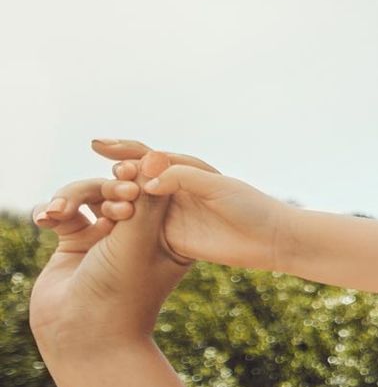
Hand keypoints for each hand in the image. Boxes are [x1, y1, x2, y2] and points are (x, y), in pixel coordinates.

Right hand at [30, 172, 189, 355]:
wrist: (85, 337)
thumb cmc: (121, 293)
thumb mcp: (138, 242)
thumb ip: (146, 199)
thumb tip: (157, 155)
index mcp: (171, 233)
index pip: (159, 188)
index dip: (143, 172)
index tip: (128, 169)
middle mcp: (142, 232)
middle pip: (123, 186)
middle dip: (109, 185)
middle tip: (109, 188)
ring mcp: (108, 236)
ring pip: (88, 194)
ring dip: (73, 196)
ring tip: (62, 213)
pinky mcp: (77, 242)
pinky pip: (64, 211)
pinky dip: (53, 210)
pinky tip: (46, 219)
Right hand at [93, 139, 292, 272]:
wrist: (269, 240)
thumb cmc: (250, 206)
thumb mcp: (217, 186)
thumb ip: (182, 178)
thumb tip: (146, 180)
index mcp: (184, 170)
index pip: (147, 156)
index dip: (123, 150)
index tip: (99, 145)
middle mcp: (172, 190)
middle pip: (134, 179)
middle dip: (118, 175)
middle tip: (109, 174)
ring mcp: (168, 215)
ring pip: (132, 204)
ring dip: (116, 200)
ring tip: (107, 199)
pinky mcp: (169, 239)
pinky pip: (138, 230)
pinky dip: (121, 225)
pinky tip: (102, 223)